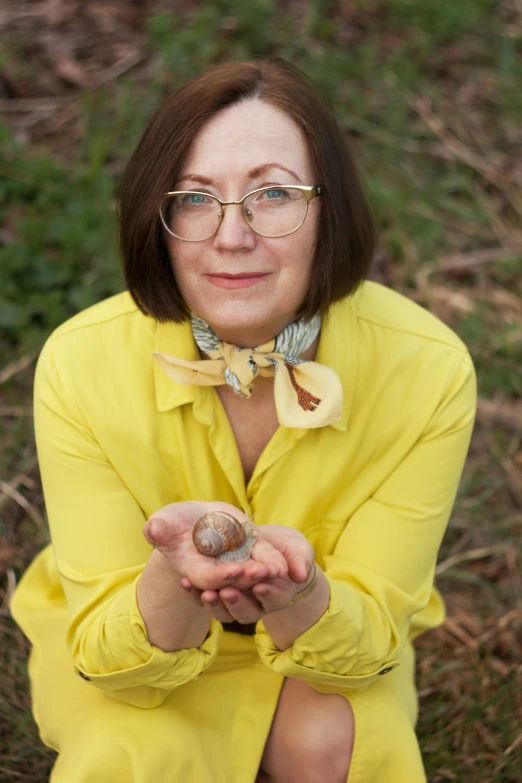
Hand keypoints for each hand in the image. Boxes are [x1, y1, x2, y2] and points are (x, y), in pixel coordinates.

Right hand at [143, 501, 287, 593]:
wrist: (192, 519)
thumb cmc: (172, 523)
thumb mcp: (164, 521)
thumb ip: (159, 527)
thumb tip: (153, 529)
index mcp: (193, 569)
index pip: (207, 578)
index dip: (220, 576)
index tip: (234, 570)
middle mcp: (217, 570)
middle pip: (234, 581)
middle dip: (247, 579)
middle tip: (260, 573)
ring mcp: (235, 561)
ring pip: (252, 574)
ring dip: (265, 574)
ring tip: (277, 571)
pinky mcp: (250, 549)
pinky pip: (263, 557)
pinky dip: (273, 561)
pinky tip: (285, 565)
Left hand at [181, 525, 315, 623]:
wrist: (262, 545)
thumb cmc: (285, 549)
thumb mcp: (297, 549)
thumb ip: (301, 559)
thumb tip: (301, 574)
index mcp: (276, 594)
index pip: (272, 597)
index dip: (267, 594)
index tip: (261, 586)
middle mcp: (254, 603)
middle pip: (246, 610)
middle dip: (237, 601)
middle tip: (228, 592)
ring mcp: (234, 600)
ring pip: (224, 611)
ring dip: (215, 604)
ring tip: (206, 593)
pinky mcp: (215, 593)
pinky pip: (204, 599)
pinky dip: (194, 594)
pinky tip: (185, 583)